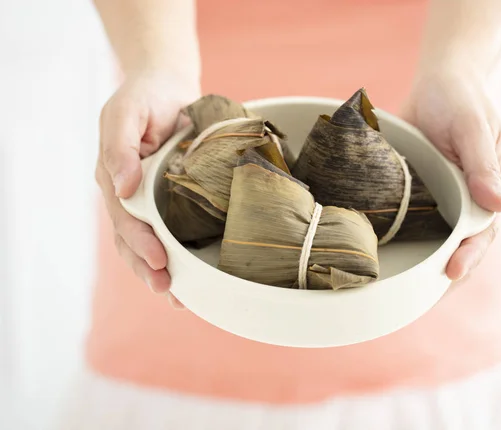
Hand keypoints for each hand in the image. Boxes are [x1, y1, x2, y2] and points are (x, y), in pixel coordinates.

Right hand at [95, 70, 199, 307]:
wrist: (166, 87)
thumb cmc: (144, 98)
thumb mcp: (126, 115)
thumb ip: (120, 148)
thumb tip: (122, 186)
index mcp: (114, 179)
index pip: (125, 219)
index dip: (140, 242)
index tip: (159, 261)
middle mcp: (129, 194)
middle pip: (134, 240)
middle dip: (149, 267)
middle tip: (169, 290)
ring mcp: (148, 199)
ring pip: (149, 243)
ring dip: (160, 271)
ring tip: (178, 297)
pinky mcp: (169, 199)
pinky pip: (170, 231)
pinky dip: (178, 255)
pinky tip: (189, 277)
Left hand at [400, 69, 500, 280]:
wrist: (438, 82)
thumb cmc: (462, 101)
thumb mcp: (473, 128)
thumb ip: (483, 165)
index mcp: (485, 190)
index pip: (481, 232)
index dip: (468, 255)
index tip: (452, 271)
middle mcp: (462, 200)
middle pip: (455, 245)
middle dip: (440, 271)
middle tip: (417, 295)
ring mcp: (436, 198)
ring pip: (430, 238)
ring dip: (418, 262)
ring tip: (397, 289)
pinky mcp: (412, 192)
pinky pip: (406, 219)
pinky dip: (396, 237)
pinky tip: (377, 253)